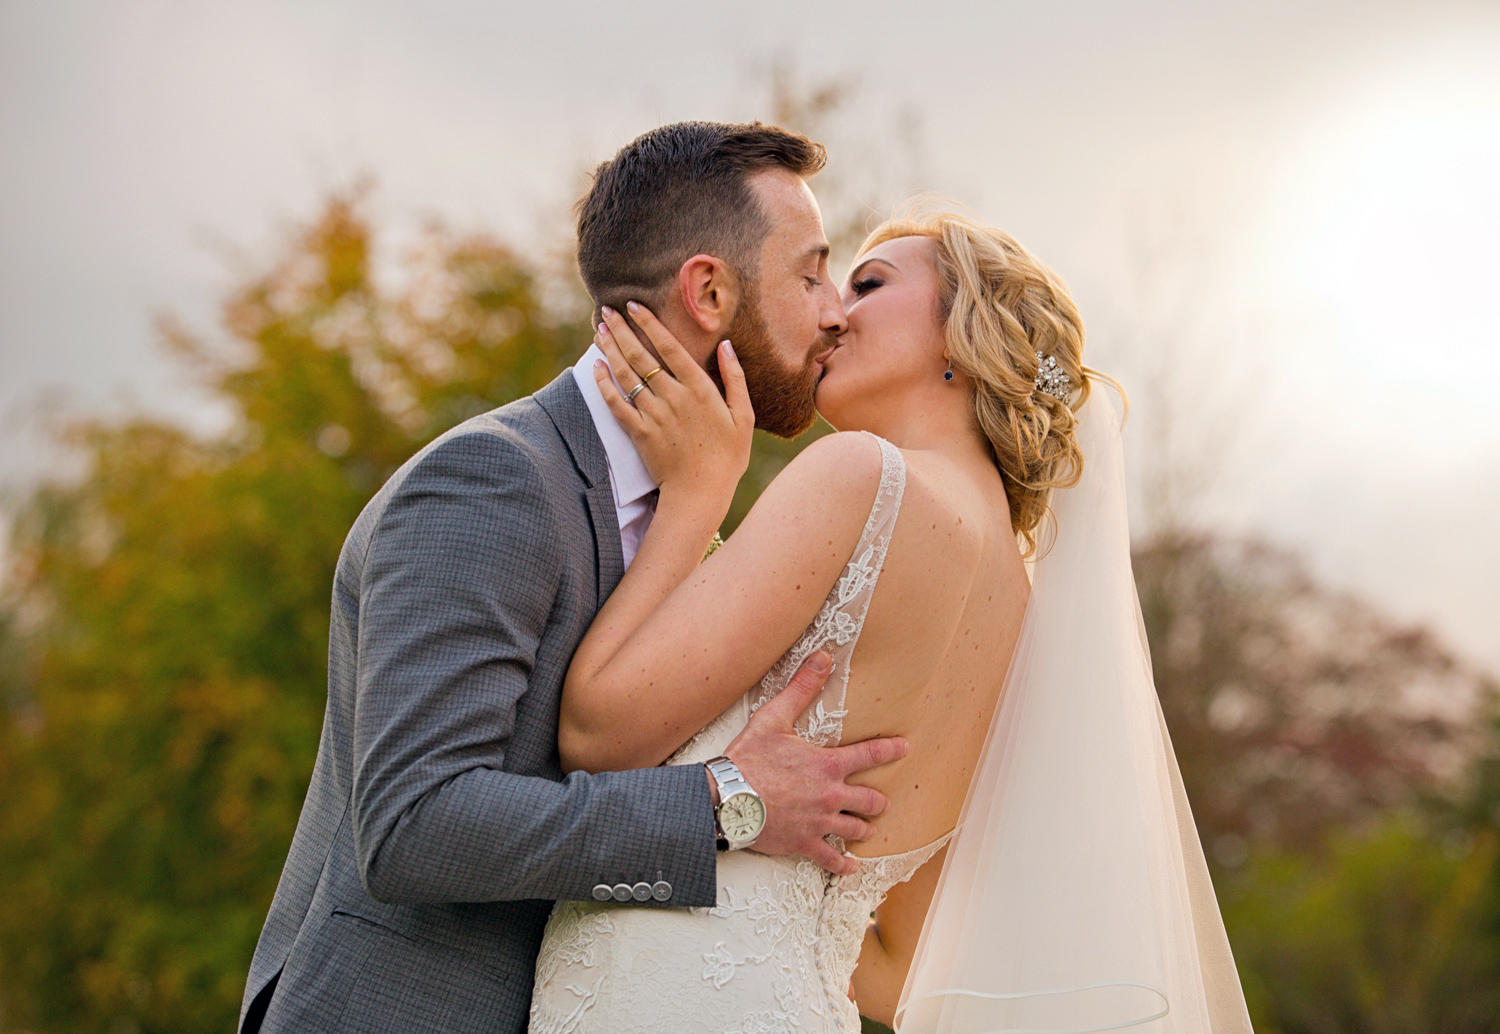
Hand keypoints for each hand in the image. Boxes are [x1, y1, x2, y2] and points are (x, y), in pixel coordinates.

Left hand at [594, 302, 753, 513]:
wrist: (701, 493)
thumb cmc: (727, 456)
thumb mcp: (744, 417)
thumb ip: (735, 378)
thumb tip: (727, 345)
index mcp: (700, 389)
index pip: (669, 347)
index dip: (649, 324)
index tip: (634, 306)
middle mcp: (673, 397)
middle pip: (641, 356)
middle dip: (621, 330)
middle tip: (605, 310)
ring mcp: (654, 415)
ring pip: (626, 375)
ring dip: (610, 350)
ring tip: (598, 331)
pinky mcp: (639, 433)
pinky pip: (616, 404)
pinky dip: (604, 384)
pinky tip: (596, 367)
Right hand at [721, 650, 907, 875]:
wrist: (726, 799)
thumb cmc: (748, 759)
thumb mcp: (774, 717)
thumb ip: (802, 688)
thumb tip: (822, 658)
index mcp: (828, 764)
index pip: (870, 755)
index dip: (891, 751)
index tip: (905, 748)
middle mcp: (831, 795)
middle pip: (871, 800)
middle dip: (878, 800)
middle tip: (881, 800)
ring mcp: (820, 822)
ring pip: (857, 829)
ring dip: (864, 827)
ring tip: (867, 827)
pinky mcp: (805, 844)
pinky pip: (832, 859)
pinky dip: (844, 865)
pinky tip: (851, 867)